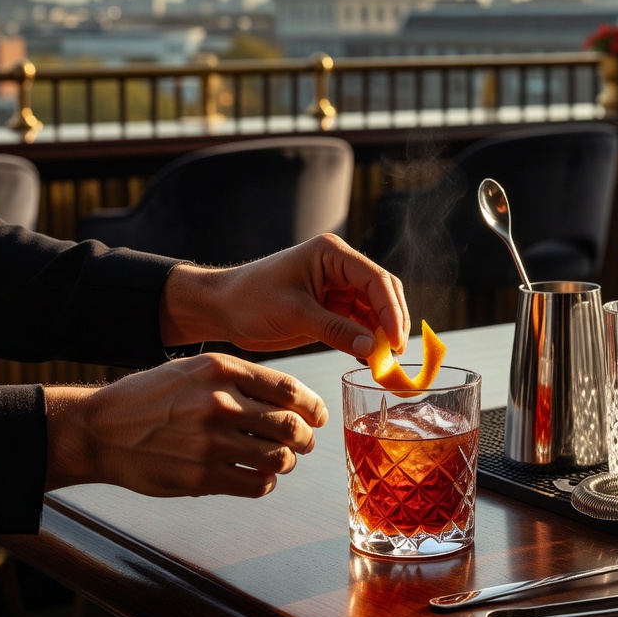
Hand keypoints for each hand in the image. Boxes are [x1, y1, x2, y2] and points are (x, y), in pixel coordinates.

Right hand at [44, 353, 325, 497]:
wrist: (100, 430)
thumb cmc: (150, 398)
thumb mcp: (193, 370)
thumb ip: (238, 379)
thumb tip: (289, 400)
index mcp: (220, 370)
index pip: (288, 389)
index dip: (312, 406)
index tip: (318, 417)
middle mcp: (219, 402)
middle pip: (289, 426)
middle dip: (305, 438)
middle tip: (305, 442)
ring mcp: (210, 442)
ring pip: (277, 458)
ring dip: (286, 462)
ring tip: (281, 461)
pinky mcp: (201, 476)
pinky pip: (255, 484)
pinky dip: (265, 483)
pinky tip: (258, 477)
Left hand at [161, 233, 409, 358]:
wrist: (221, 308)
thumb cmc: (250, 299)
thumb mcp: (294, 314)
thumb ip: (336, 330)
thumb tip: (374, 349)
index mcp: (332, 254)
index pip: (376, 279)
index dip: (391, 310)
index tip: (395, 341)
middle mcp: (340, 267)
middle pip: (382, 293)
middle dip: (392, 323)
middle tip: (396, 354)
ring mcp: (337, 289)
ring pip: (375, 311)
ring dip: (382, 335)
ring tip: (385, 363)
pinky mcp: (331, 309)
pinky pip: (359, 325)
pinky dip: (367, 342)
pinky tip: (370, 360)